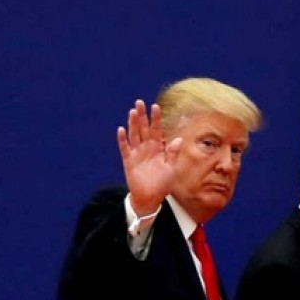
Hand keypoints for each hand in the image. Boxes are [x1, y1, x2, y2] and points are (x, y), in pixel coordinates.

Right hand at [116, 99, 182, 215]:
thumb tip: (178, 139)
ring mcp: (137, 153)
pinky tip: (121, 129)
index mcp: (158, 148)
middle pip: (144, 129)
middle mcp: (147, 148)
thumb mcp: (171, 168)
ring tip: (132, 112)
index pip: (157, 130)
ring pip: (134, 135)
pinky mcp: (128, 161)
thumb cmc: (162, 183)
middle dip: (142, 116)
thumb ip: (172, 154)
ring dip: (133, 124)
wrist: (151, 197)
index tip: (155, 106)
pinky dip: (123, 139)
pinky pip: (125, 148)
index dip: (156, 119)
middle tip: (139, 102)